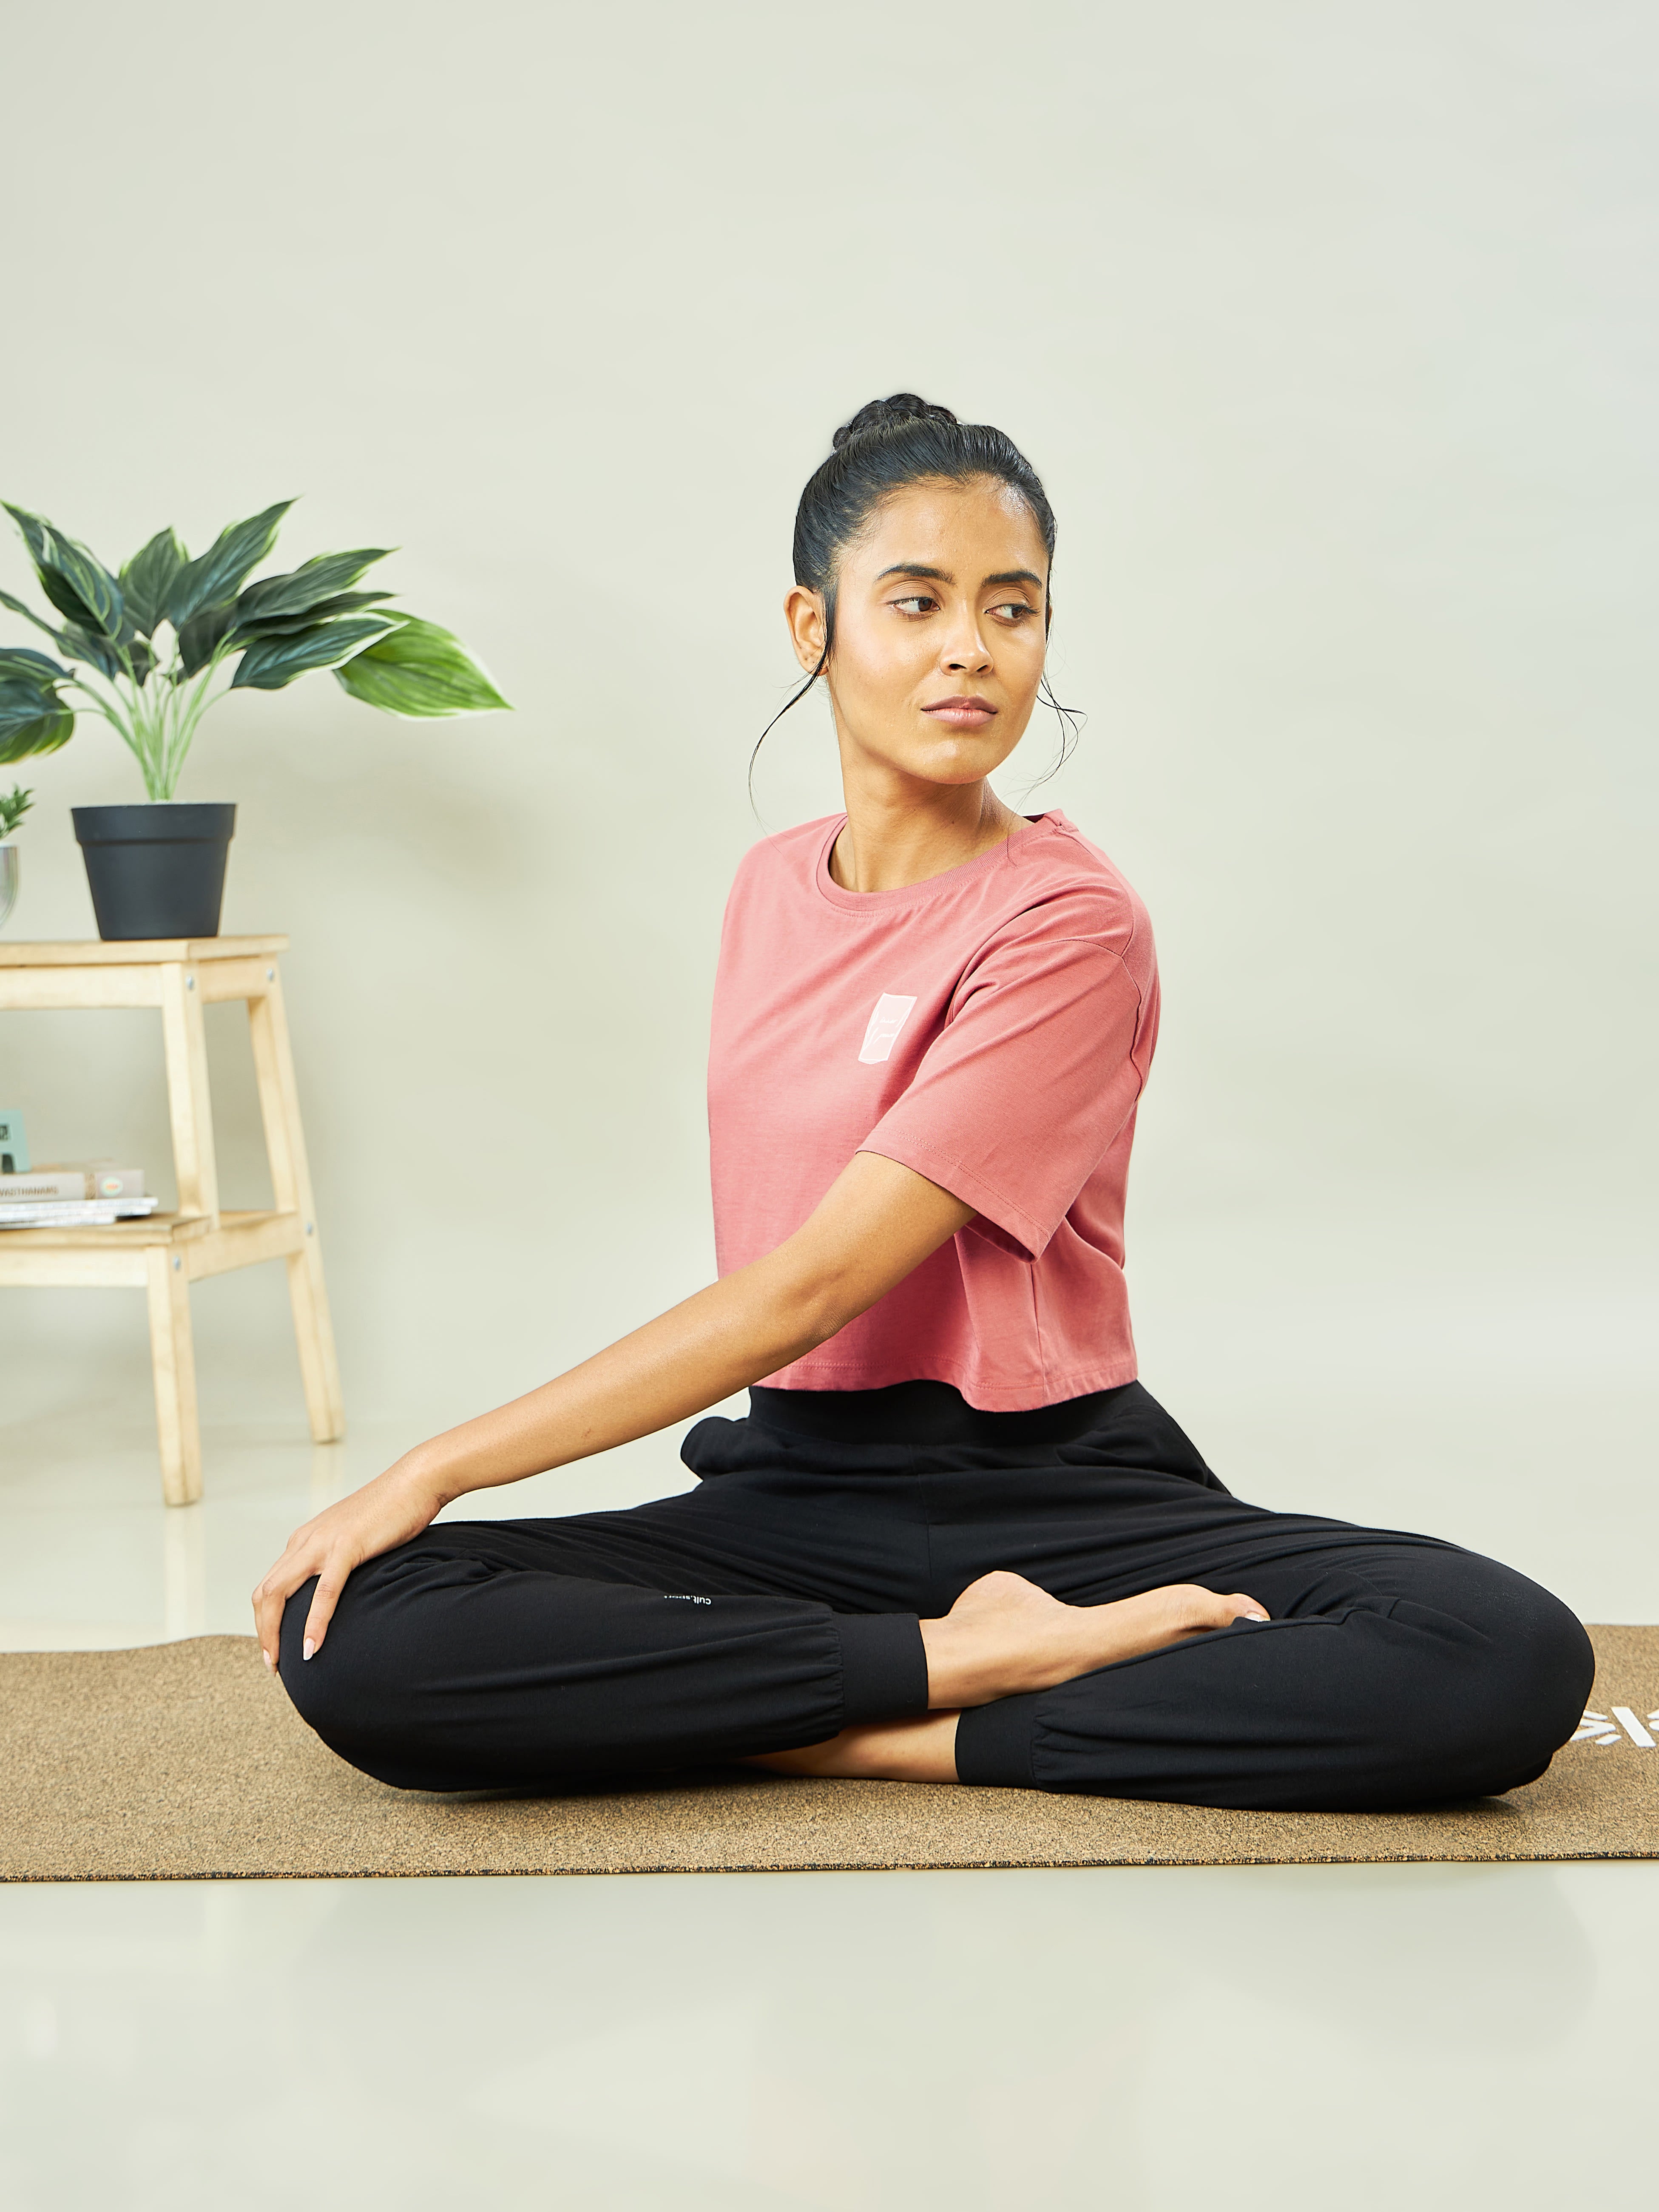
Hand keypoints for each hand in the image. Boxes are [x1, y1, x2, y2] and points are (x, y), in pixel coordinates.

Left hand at [251, 1461, 443, 1670]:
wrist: (415, 1482)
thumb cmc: (392, 1512)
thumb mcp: (352, 1538)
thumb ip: (337, 1561)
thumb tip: (336, 1590)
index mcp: (305, 1540)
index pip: (269, 1586)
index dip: (266, 1621)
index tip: (277, 1648)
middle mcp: (305, 1541)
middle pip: (265, 1593)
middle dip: (263, 1633)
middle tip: (273, 1665)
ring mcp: (323, 1542)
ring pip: (279, 1592)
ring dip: (274, 1633)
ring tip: (281, 1664)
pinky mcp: (347, 1546)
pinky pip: (324, 1591)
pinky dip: (315, 1622)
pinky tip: (312, 1648)